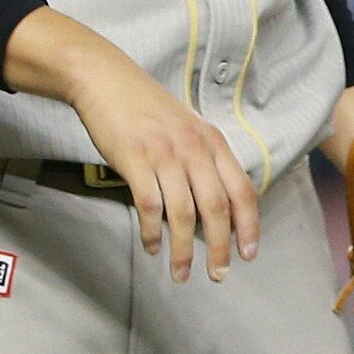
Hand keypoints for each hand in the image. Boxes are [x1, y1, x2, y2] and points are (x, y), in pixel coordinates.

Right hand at [5, 7, 260, 282]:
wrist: (104, 79)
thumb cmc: (144, 106)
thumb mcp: (185, 127)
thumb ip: (201, 160)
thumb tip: (212, 207)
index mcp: (211, 140)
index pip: (241, 189)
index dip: (248, 225)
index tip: (248, 253)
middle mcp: (193, 148)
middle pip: (216, 207)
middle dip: (220, 247)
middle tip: (218, 274)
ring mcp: (164, 153)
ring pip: (183, 213)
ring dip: (183, 250)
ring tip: (180, 273)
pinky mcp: (135, 159)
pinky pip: (149, 206)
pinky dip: (152, 232)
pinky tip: (151, 245)